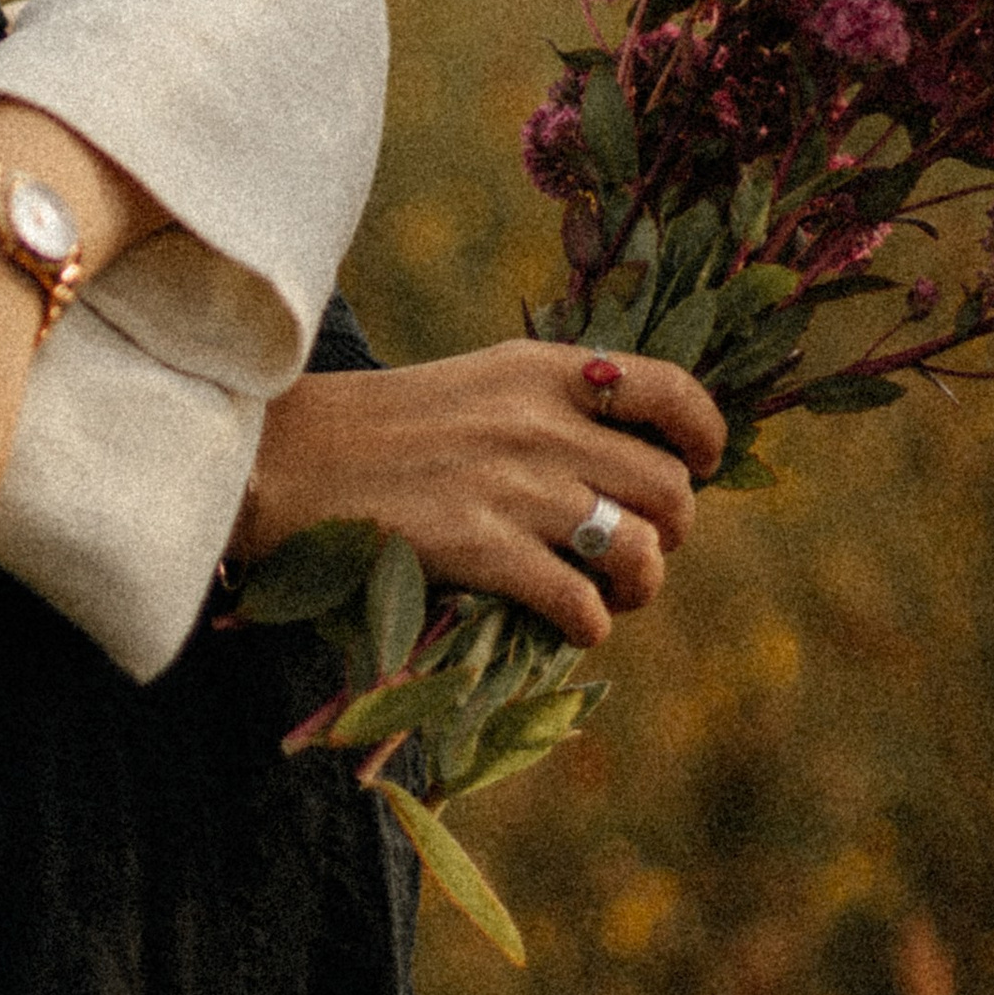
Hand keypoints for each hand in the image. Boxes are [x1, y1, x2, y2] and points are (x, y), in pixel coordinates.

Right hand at [233, 343, 725, 649]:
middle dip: (670, 529)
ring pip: (639, 550)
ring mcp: (514, 487)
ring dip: (640, 584)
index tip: (699, 465)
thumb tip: (637, 462)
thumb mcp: (479, 386)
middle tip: (637, 545)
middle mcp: (541, 423)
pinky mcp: (483, 549)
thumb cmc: (382, 428)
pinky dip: (588, 624)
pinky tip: (568, 623)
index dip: (705, 435)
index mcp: (541, 370)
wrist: (288, 459)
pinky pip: (581, 603)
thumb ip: (555, 410)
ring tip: (612, 592)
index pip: (670, 390)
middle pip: (669, 488)